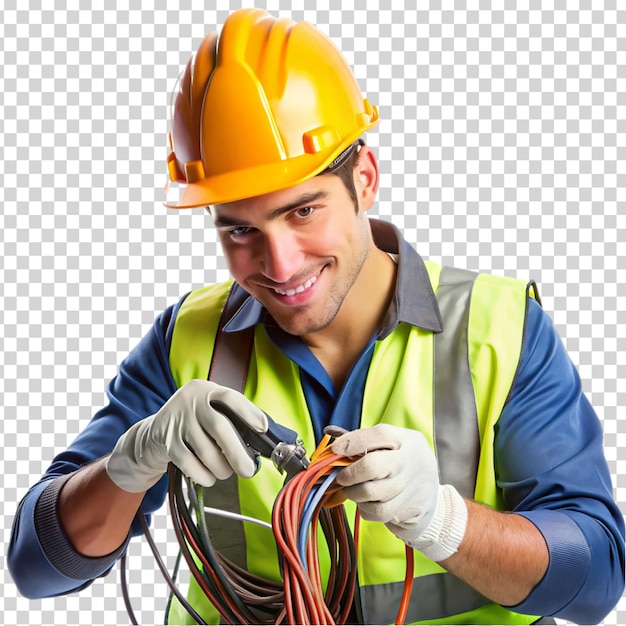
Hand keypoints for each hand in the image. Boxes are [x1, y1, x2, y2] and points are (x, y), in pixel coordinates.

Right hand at [106, 380, 267, 492]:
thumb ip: (231, 418)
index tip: (263, 428)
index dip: (249, 413)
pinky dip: (204, 475)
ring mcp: (177, 421)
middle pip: (219, 427)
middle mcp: (191, 402)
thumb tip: (259, 440)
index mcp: (206, 391)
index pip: (230, 398)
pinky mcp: (167, 442)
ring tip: (225, 472)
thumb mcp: (210, 408)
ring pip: (206, 451)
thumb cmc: (194, 421)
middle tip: (248, 470)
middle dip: (237, 453)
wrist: (154, 430)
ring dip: (221, 468)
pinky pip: (190, 464)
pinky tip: (209, 476)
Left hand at [331, 424, 467, 561]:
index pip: (380, 435)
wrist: (430, 495)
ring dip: (354, 493)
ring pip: (371, 493)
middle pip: (373, 466)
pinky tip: (367, 502)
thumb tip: (333, 447)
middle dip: (350, 473)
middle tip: (341, 477)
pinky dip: (365, 508)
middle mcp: (411, 462)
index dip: (353, 442)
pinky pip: (377, 512)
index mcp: (407, 440)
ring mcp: (411, 487)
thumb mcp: (392, 445)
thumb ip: (365, 442)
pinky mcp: (408, 510)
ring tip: (353, 489)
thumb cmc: (400, 463)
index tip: (335, 449)